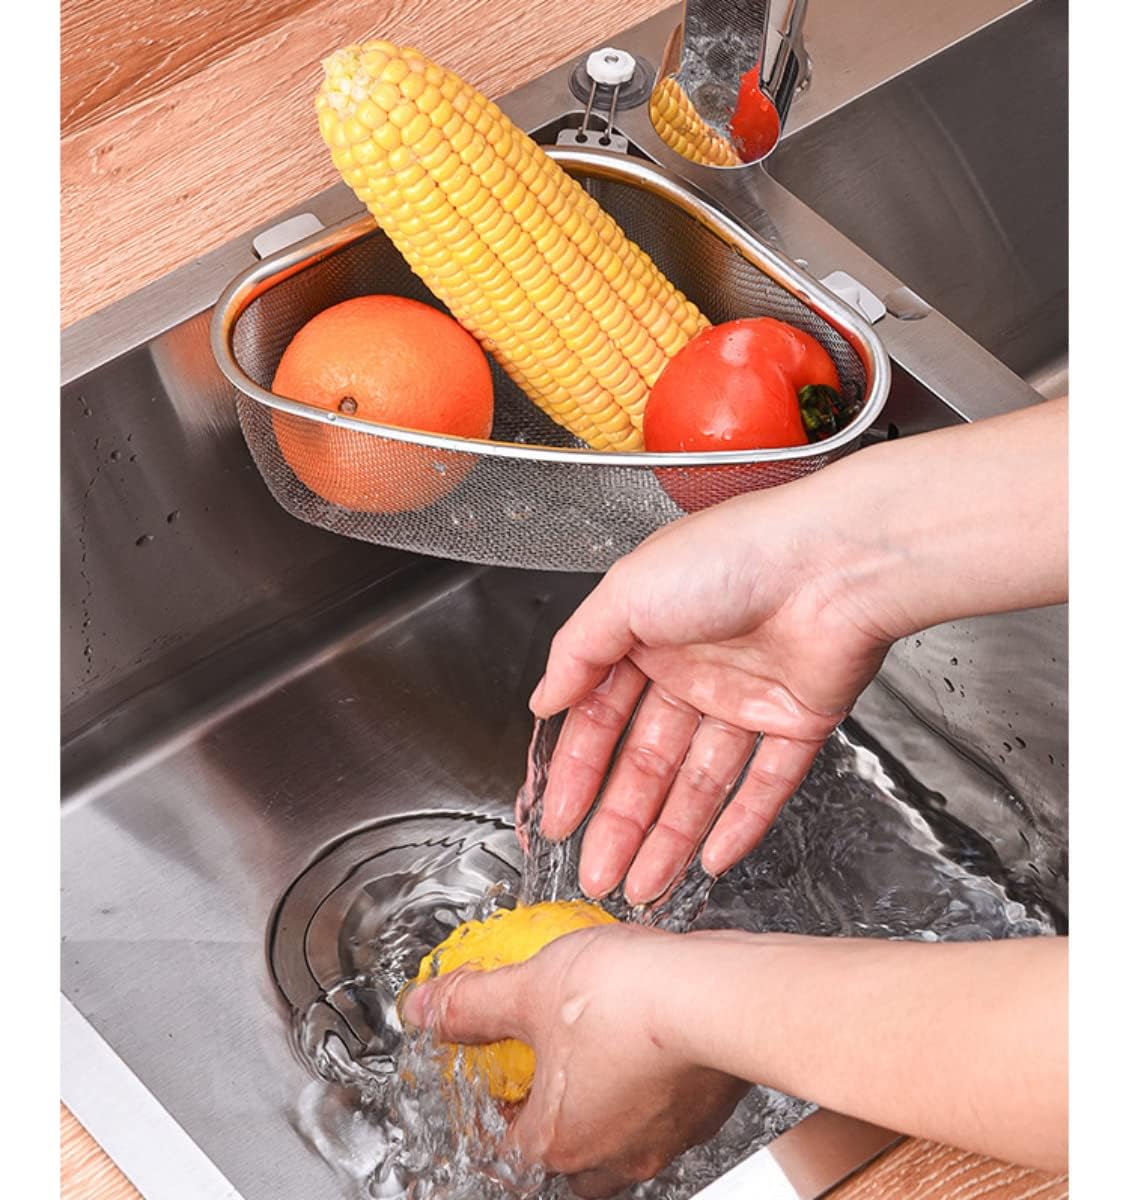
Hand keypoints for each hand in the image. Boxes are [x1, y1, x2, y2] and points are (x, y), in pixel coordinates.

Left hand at [400, 924, 748, 1196]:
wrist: (720, 993)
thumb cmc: (630, 1002)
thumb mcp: (529, 988)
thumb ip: (472, 1004)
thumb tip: (426, 1007)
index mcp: (559, 1142)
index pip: (502, 1149)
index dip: (491, 1107)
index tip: (494, 1070)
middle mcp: (614, 1155)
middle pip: (564, 1156)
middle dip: (549, 1117)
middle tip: (543, 1064)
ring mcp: (667, 1137)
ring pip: (619, 1135)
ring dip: (601, 1095)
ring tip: (595, 1037)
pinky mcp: (705, 1109)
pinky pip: (664, 1104)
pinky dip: (648, 1073)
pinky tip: (645, 1024)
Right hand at [531, 399, 1067, 905]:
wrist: (834, 560)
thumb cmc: (734, 553)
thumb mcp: (625, 592)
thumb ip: (577, 652)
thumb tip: (543, 698)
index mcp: (647, 636)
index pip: (602, 720)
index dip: (578, 774)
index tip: (558, 821)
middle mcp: (694, 668)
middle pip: (648, 763)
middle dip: (620, 822)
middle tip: (595, 874)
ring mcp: (747, 698)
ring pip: (700, 783)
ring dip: (670, 836)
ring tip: (641, 884)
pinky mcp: (798, 719)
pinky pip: (766, 784)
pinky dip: (740, 824)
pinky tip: (711, 859)